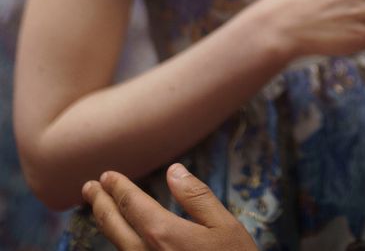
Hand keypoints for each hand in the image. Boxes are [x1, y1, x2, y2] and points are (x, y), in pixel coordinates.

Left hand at [82, 163, 257, 250]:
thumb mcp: (225, 226)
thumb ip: (197, 197)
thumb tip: (173, 170)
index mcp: (165, 236)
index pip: (133, 205)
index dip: (118, 188)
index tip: (107, 175)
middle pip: (114, 226)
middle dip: (100, 204)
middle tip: (89, 187)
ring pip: (117, 247)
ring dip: (107, 225)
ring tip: (101, 209)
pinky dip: (120, 245)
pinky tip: (123, 239)